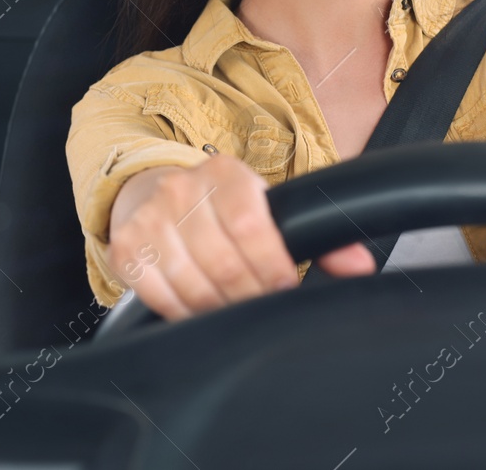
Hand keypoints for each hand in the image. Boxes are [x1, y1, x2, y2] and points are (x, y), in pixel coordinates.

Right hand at [108, 154, 373, 320]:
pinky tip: (198, 309)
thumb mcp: (269, 209)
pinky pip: (157, 294)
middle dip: (249, 296)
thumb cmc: (225, 209)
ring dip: (217, 309)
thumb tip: (360, 266)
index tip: (283, 286)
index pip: (251, 227)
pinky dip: (182, 311)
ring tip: (232, 310)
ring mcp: (149, 218)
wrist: (156, 193)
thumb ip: (319, 237)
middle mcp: (181, 189)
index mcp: (225, 173)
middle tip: (259, 305)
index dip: (272, 267)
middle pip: (223, 263)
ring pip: (192, 284)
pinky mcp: (126, 247)